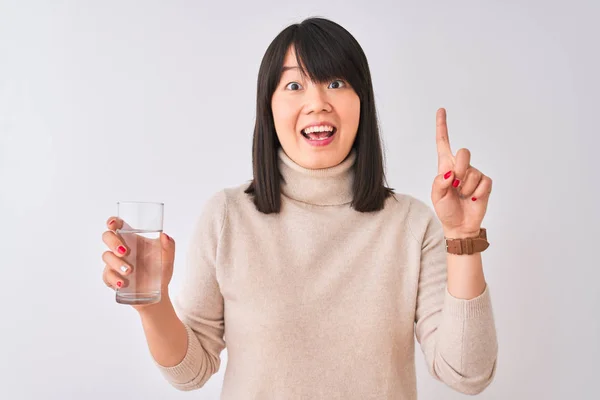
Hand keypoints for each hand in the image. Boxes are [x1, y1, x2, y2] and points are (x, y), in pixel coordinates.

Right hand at [101, 217, 175, 310]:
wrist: (157, 295)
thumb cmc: (161, 271)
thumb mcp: (168, 259)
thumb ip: (169, 246)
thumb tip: (164, 236)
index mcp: (133, 240)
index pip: (119, 226)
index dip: (113, 221)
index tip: (113, 224)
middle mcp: (122, 249)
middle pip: (107, 237)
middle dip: (113, 242)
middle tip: (124, 251)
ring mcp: (115, 263)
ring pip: (106, 256)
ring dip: (116, 263)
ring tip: (129, 271)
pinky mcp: (111, 278)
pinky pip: (106, 275)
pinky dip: (114, 279)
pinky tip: (123, 283)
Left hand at [431, 108, 492, 237]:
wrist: (459, 225)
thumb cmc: (446, 209)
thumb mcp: (436, 197)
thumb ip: (439, 183)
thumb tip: (450, 173)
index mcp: (445, 167)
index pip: (443, 143)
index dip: (442, 127)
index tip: (441, 110)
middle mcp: (460, 167)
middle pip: (464, 152)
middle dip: (460, 168)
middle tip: (455, 183)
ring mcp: (474, 175)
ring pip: (473, 172)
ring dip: (466, 188)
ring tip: (462, 197)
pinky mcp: (485, 184)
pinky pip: (484, 182)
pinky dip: (477, 193)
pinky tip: (473, 199)